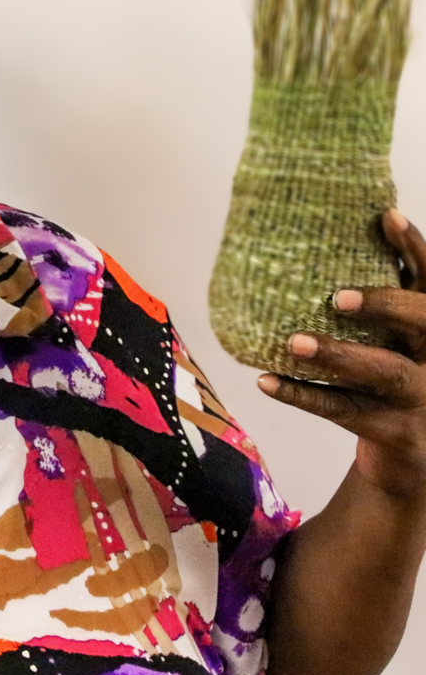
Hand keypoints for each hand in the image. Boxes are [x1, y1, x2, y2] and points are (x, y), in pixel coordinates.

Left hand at [257, 209, 425, 504]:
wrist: (414, 458)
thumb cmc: (393, 379)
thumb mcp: (398, 340)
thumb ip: (379, 303)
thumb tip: (310, 246)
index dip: (414, 247)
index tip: (386, 216)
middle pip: (425, 322)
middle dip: (385, 304)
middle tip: (337, 296)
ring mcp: (422, 398)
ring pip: (384, 372)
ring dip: (337, 355)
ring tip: (292, 341)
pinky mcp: (395, 431)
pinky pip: (343, 410)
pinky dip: (301, 395)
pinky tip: (265, 381)